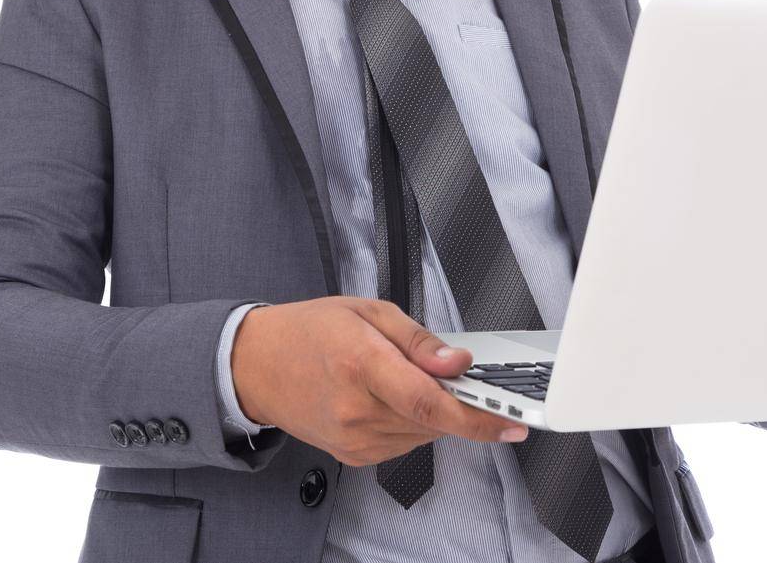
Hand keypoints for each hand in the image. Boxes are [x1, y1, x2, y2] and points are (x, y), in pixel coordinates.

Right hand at [231, 296, 528, 465]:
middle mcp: (356, 410)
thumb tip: (458, 361)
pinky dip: (412, 422)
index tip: (510, 423)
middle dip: (458, 402)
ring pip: (423, 434)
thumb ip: (419, 339)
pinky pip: (404, 443)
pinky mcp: (353, 456)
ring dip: (432, 410)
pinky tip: (390, 396)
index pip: (429, 403)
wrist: (256, 365)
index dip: (477, 417)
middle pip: (433, 420)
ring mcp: (353, 439)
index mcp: (361, 364)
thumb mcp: (369, 311)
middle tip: (456, 375)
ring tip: (402, 376)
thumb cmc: (310, 332)